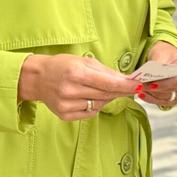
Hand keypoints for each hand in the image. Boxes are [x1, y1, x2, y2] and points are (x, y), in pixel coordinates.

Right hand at [18, 54, 139, 121]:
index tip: (139, 85)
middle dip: (121, 91)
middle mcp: (71, 91)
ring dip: (108, 98)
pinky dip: (96, 105)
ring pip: (100, 105)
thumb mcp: (83, 61)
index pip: (109, 83)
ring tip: (104, 89)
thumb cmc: (62, 66)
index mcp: (76, 73)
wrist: (37, 78)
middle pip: (106, 95)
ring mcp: (67, 105)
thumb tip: (125, 80)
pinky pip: (90, 113)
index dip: (126, 86)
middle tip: (132, 88)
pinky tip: (91, 97)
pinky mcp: (65, 115)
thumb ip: (105, 71)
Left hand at [137, 41, 176, 109]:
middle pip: (173, 91)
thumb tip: (152, 74)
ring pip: (168, 99)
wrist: (165, 57)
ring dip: (152, 95)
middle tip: (141, 87)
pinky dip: (152, 99)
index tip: (151, 84)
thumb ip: (159, 63)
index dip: (165, 85)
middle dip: (156, 90)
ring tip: (139, 89)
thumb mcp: (162, 53)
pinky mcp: (175, 98)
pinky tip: (142, 94)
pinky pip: (163, 102)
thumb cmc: (165, 53)